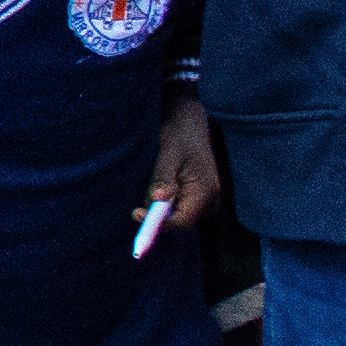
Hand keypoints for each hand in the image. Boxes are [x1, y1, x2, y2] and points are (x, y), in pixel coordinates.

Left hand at [143, 91, 224, 239]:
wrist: (188, 122)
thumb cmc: (178, 134)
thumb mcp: (168, 153)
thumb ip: (163, 177)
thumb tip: (158, 199)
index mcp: (206, 190)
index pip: (182, 221)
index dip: (159, 223)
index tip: (135, 214)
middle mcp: (210, 199)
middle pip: (179, 221)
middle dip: (157, 214)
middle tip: (136, 204)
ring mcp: (205, 199)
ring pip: (176, 214)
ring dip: (159, 207)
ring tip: (152, 182)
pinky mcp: (196, 195)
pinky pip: (178, 207)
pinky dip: (164, 201)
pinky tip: (159, 184)